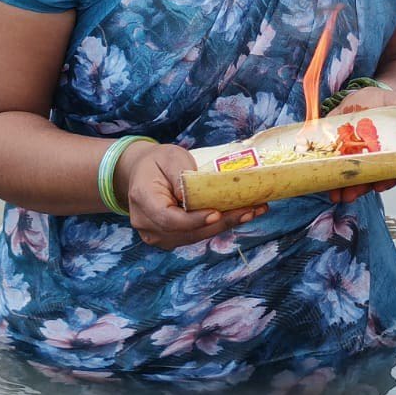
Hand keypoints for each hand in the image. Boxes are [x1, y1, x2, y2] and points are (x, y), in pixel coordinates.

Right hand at [120, 141, 267, 248]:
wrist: (142, 172)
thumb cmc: (158, 161)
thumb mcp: (170, 157)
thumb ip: (179, 174)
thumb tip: (189, 196)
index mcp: (143, 200)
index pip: (169, 219)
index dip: (194, 220)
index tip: (216, 213)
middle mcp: (146, 224)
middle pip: (187, 232)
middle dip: (221, 222)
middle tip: (251, 210)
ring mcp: (157, 235)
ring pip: (195, 237)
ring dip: (225, 225)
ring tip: (253, 211)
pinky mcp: (170, 238)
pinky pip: (195, 235)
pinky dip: (218, 226)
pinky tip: (240, 215)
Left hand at [328, 86, 395, 203]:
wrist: (367, 97)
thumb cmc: (389, 106)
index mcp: (389, 155)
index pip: (390, 174)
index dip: (386, 181)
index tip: (379, 186)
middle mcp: (370, 161)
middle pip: (366, 180)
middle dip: (358, 189)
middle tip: (349, 195)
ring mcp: (352, 156)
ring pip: (348, 176)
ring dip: (341, 187)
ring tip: (334, 194)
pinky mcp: (335, 148)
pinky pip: (329, 163)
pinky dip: (325, 172)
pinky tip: (321, 180)